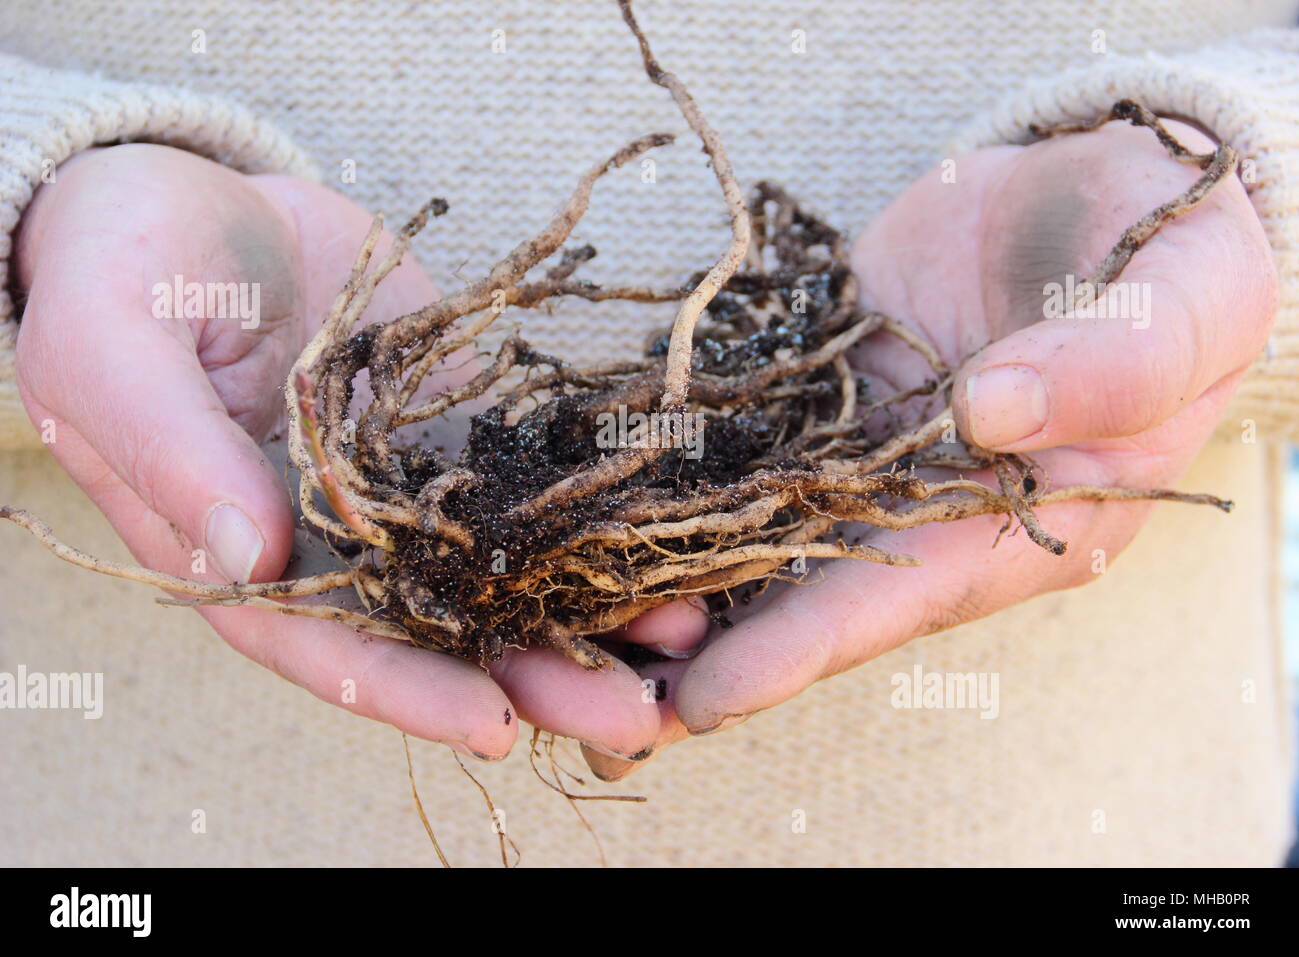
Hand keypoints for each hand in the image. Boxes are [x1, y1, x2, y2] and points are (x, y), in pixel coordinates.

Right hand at [13, 143, 680, 760]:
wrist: (199, 197)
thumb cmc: (120, 270)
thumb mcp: (110, 346)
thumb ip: (171, 448)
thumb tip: (248, 551)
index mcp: (232, 548)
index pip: (321, 644)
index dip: (404, 691)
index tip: (491, 723)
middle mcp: (330, 535)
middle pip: (433, 626)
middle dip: (530, 672)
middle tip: (632, 715)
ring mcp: (401, 481)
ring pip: (495, 561)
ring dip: (582, 601)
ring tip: (678, 630)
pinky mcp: (453, 423)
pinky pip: (524, 474)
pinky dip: (586, 505)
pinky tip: (659, 523)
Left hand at [583, 117, 1277, 780]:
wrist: (1114, 186)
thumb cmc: (1180, 267)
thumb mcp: (1181, 310)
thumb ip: (1104, 367)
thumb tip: (989, 410)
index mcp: (1015, 524)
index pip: (890, 604)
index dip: (795, 654)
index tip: (699, 702)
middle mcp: (919, 506)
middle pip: (791, 590)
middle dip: (688, 644)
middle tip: (579, 688)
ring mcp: (856, 449)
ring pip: (742, 523)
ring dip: (649, 567)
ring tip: (547, 609)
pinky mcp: (814, 388)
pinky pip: (731, 433)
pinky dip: (659, 467)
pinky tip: (574, 491)